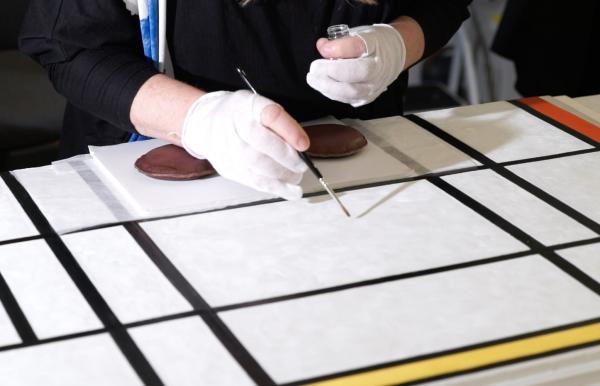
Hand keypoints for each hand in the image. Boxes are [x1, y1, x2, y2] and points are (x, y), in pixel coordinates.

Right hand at [181, 90, 308, 199]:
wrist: (206, 124)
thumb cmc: (238, 114)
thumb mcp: (259, 105)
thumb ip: (280, 121)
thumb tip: (302, 144)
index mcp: (244, 107)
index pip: (270, 116)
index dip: (289, 131)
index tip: (304, 145)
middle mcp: (234, 129)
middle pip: (263, 148)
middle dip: (288, 160)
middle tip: (302, 165)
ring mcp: (229, 152)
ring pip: (259, 169)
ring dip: (284, 176)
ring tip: (297, 177)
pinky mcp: (230, 170)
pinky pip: (256, 182)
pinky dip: (277, 188)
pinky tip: (291, 192)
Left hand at [306, 24, 405, 106]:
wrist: (393, 58)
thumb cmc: (373, 45)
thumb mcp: (360, 35)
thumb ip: (341, 41)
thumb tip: (322, 47)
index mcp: (375, 49)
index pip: (356, 48)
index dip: (337, 49)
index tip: (323, 47)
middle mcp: (377, 71)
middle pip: (353, 74)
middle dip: (328, 73)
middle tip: (313, 68)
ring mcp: (373, 88)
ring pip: (348, 92)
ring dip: (326, 87)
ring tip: (313, 78)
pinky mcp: (366, 98)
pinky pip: (346, 99)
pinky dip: (331, 93)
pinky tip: (322, 85)